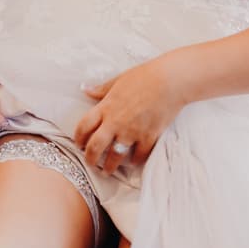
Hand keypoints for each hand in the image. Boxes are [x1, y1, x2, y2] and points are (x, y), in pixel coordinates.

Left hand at [74, 55, 186, 173]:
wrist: (170, 81)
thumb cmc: (144, 76)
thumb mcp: (118, 81)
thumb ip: (101, 89)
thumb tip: (85, 88)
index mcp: (106, 107)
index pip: (84, 126)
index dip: (78, 138)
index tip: (79, 144)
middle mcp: (115, 122)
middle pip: (95, 146)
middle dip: (90, 158)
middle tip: (90, 163)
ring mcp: (132, 132)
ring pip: (115, 156)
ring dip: (110, 166)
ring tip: (108, 171)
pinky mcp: (148, 137)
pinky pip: (139, 156)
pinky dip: (135, 161)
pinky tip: (132, 162)